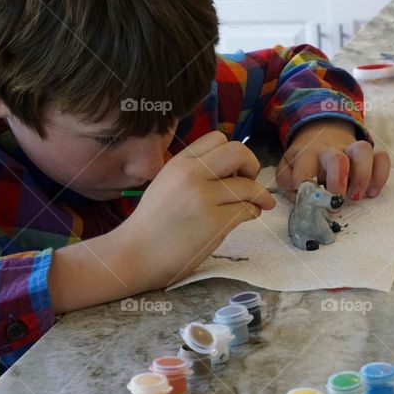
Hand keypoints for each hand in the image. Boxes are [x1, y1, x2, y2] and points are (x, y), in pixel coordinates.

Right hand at [48, 131, 275, 311]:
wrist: (134, 255)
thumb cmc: (152, 224)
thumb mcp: (167, 184)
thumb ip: (194, 173)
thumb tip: (233, 171)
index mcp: (179, 162)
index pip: (218, 138)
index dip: (233, 153)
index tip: (234, 170)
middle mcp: (191, 174)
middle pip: (238, 152)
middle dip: (252, 165)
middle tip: (250, 181)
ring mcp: (203, 198)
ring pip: (248, 185)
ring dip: (259, 196)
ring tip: (256, 206)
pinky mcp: (213, 222)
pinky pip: (246, 210)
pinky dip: (252, 213)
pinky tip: (245, 218)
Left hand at [276, 119, 389, 200]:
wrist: (321, 133)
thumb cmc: (305, 159)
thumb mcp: (289, 166)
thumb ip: (287, 182)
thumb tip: (297, 196)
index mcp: (308, 154)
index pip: (304, 166)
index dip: (304, 183)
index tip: (306, 199)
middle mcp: (331, 150)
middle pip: (337, 158)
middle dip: (338, 182)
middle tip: (336, 202)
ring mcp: (352, 149)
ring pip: (363, 151)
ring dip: (362, 176)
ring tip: (356, 197)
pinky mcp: (370, 154)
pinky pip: (382, 158)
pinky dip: (380, 176)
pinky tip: (372, 192)